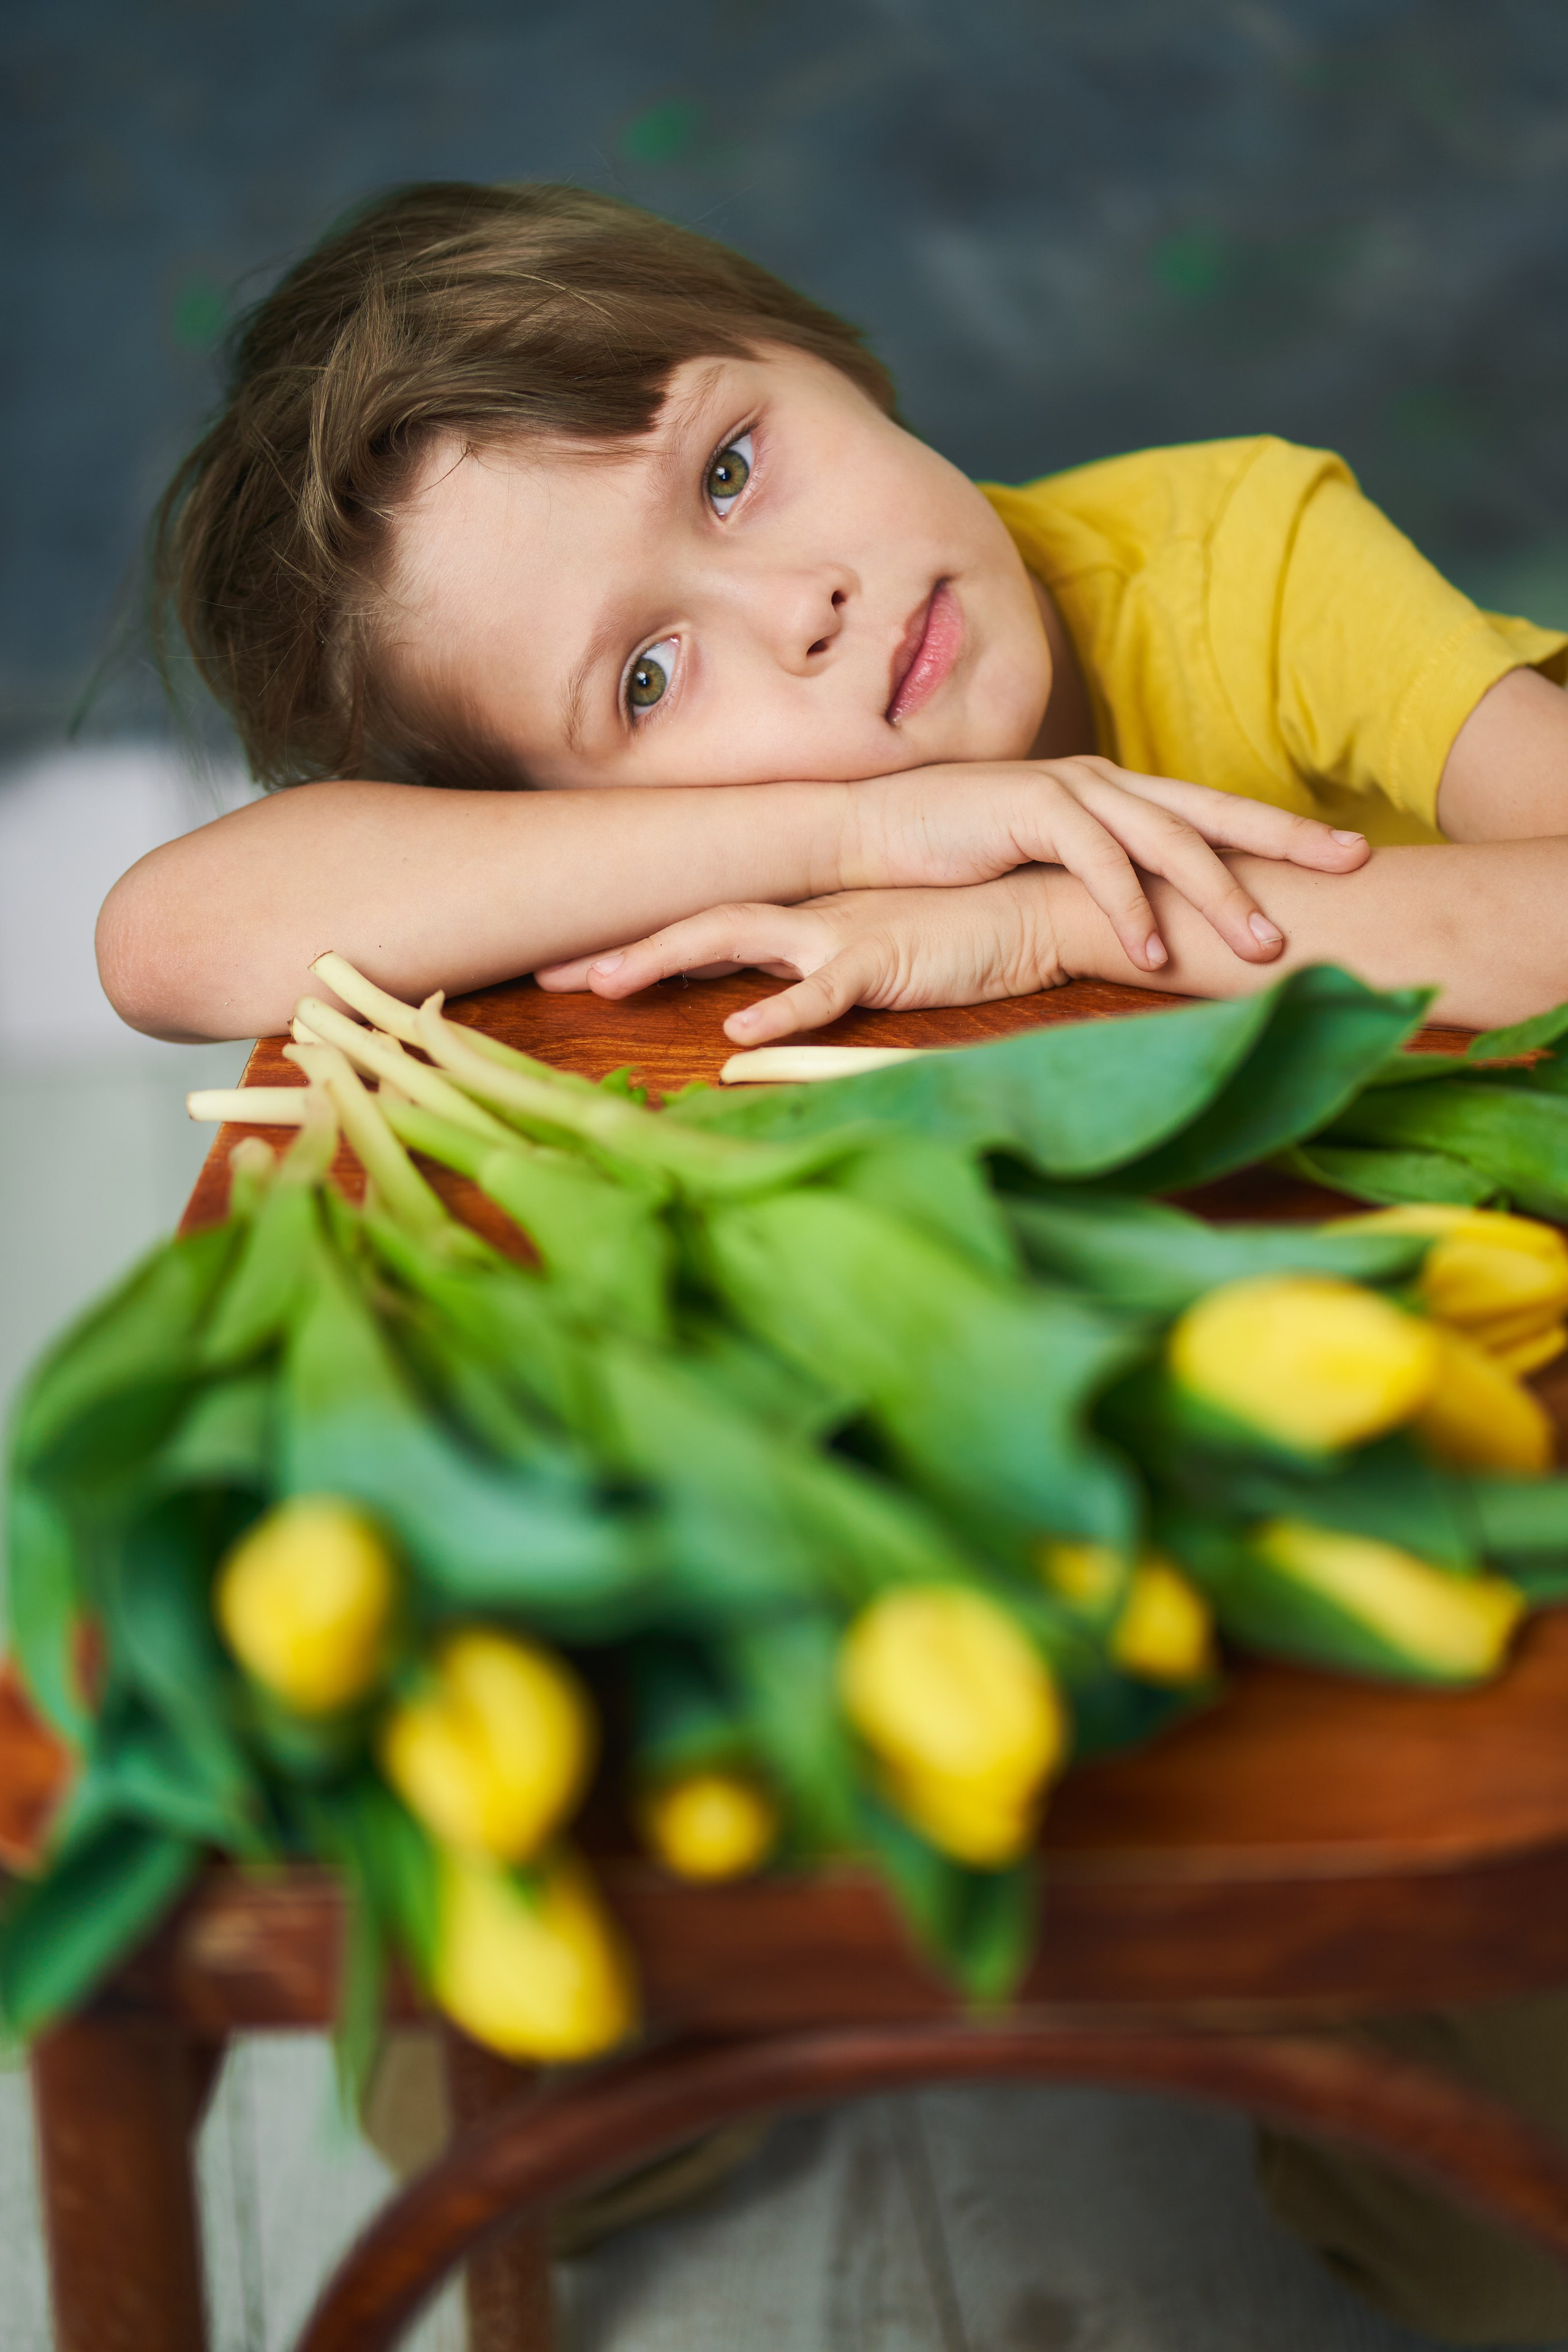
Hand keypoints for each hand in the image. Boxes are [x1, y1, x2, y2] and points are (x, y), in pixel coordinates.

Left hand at [536, 872, 1063, 1043]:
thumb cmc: (961, 936)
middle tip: (546, 976)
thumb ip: (820, 983)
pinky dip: (780, 1010)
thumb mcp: (874, 963)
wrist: (1038, 906)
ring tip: (606, 984)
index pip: (700, 927)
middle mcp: (806, 918)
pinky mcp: (882, 959)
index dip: (635, 945)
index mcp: (800, 921)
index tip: (571, 967)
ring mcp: (838, 934)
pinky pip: (822, 990)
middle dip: (619, 950)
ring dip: (666, 958)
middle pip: (693, 926)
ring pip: (735, 939)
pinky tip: (738, 1036)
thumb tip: (762, 1020)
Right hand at [836, 755, 1369, 972]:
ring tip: (1264, 946)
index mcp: (1117, 794)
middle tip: (1355, 868)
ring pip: (1168, 841)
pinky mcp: (1031, 811)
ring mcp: (1071, 792)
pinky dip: (1131, 909)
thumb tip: (1157, 919)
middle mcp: (1106, 783)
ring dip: (1219, 896)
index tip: (1351, 855)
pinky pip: (1097, 865)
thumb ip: (1103, 877)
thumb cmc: (959, 855)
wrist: (873, 829)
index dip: (1284, 831)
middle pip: (1215, 812)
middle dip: (1289, 842)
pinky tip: (1156, 953)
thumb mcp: (1048, 865)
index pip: (1215, 811)